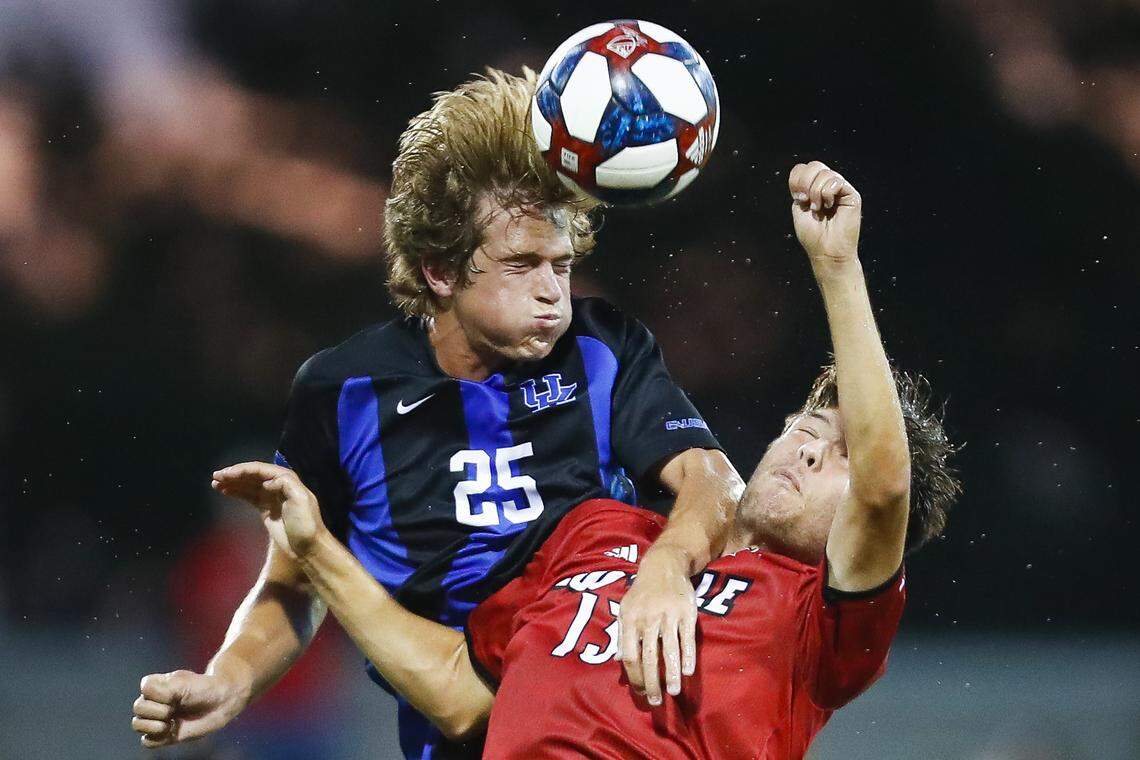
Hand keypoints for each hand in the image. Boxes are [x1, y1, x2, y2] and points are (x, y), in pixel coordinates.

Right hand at [131, 670, 247, 747]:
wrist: (220, 703)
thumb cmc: (204, 689)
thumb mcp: (183, 684)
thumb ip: (163, 690)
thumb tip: (146, 700)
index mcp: (157, 685)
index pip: (144, 688)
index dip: (159, 694)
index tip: (176, 693)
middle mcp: (154, 701)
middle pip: (138, 708)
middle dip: (158, 711)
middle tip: (175, 709)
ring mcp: (157, 718)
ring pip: (137, 725)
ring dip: (155, 726)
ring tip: (172, 722)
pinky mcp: (163, 734)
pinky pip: (147, 742)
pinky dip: (158, 738)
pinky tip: (172, 731)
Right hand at [212, 462, 325, 557]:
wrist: (308, 547)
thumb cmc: (306, 524)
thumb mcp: (301, 500)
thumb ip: (286, 484)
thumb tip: (266, 482)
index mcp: (287, 480)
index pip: (261, 470)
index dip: (243, 470)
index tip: (226, 474)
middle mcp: (278, 485)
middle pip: (253, 475)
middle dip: (234, 474)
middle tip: (216, 476)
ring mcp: (271, 497)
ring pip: (249, 485)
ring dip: (233, 482)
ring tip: (215, 483)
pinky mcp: (266, 509)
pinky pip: (249, 496)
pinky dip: (237, 492)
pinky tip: (225, 491)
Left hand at [618, 546, 697, 705]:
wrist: (663, 565)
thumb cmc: (642, 592)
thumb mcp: (626, 609)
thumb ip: (623, 634)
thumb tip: (619, 659)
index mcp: (630, 620)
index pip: (630, 655)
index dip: (634, 677)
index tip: (640, 692)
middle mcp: (647, 618)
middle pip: (648, 657)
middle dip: (652, 682)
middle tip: (656, 701)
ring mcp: (668, 615)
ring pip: (669, 650)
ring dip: (671, 674)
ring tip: (673, 691)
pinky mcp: (686, 612)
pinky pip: (687, 638)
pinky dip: (687, 656)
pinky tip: (687, 672)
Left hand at [788, 160, 861, 265]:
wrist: (827, 252)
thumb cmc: (814, 236)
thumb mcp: (799, 209)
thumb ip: (800, 189)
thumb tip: (804, 175)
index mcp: (814, 189)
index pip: (804, 169)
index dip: (797, 179)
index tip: (797, 198)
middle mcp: (828, 187)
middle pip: (815, 165)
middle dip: (805, 182)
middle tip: (805, 200)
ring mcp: (840, 190)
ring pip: (825, 173)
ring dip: (815, 192)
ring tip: (818, 208)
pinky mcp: (851, 195)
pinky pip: (836, 181)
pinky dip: (827, 194)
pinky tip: (828, 206)